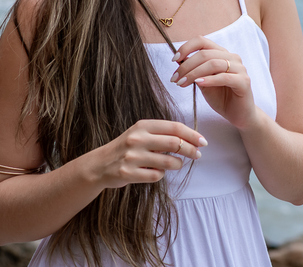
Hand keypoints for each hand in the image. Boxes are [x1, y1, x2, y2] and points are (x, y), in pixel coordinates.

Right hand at [89, 119, 204, 189]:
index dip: (192, 135)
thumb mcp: (141, 133)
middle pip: (174, 143)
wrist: (99, 165)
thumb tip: (191, 139)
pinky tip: (157, 172)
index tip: (203, 141)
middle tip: (197, 155)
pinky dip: (161, 175)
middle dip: (190, 150)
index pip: (175, 127)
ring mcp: (132, 156)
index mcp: (143, 125)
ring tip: (177, 164)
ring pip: (168, 162)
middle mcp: (137, 139)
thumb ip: (162, 133)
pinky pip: (156, 176)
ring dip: (177, 164)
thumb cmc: (127, 147)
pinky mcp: (128, 173)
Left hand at [171, 36, 258, 128]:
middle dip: (186, 66)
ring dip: (194, 73)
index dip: (186, 48)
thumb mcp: (202, 82)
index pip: (202, 41)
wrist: (238, 115)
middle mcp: (232, 58)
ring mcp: (240, 69)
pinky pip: (224, 77)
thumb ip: (194, 70)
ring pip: (213, 64)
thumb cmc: (221, 97)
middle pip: (205, 53)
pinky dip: (209, 79)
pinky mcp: (244, 81)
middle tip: (175, 78)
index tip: (174, 60)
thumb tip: (178, 60)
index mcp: (222, 54)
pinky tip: (198, 84)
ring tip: (182, 83)